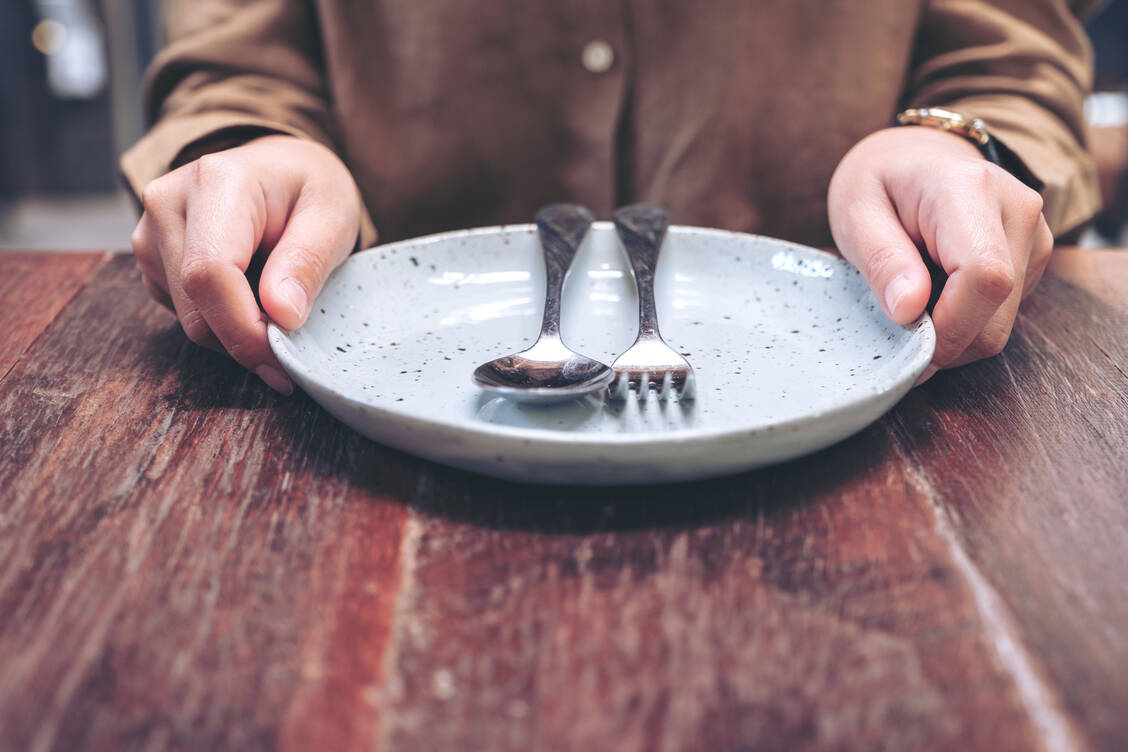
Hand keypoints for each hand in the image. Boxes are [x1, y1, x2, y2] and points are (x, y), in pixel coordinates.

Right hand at [131, 135, 364, 392]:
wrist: (277, 169)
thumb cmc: (307, 188)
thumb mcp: (332, 215)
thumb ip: (307, 262)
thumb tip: (283, 315)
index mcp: (215, 183)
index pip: (210, 273)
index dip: (244, 329)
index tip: (283, 360)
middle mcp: (168, 204)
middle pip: (195, 307)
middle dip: (247, 340)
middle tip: (293, 351)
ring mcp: (151, 233)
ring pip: (189, 320)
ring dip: (238, 333)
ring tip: (277, 304)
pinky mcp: (152, 261)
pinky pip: (185, 315)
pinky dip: (224, 323)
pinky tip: (252, 297)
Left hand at [828, 126, 1052, 383]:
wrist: (914, 158)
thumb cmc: (880, 183)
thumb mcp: (857, 213)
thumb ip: (883, 260)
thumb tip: (908, 312)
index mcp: (969, 189)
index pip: (984, 277)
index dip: (948, 326)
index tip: (906, 341)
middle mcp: (1017, 209)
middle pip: (998, 307)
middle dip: (946, 340)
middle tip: (898, 331)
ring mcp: (1034, 234)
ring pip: (1003, 322)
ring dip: (953, 334)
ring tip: (914, 302)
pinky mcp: (1034, 258)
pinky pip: (1003, 316)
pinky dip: (965, 323)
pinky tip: (936, 297)